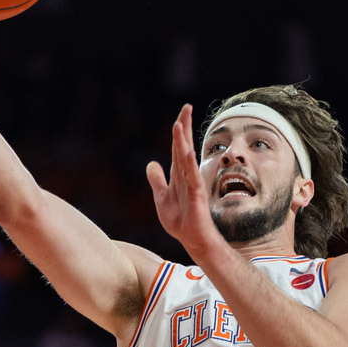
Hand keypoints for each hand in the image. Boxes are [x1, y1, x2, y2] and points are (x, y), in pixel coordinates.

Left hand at [146, 104, 221, 257]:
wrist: (191, 238)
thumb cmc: (180, 220)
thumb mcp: (161, 197)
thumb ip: (157, 180)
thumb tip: (151, 163)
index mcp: (178, 174)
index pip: (177, 147)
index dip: (179, 131)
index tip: (182, 113)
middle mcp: (186, 175)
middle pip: (184, 147)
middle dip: (184, 127)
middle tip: (186, 107)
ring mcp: (192, 184)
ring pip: (186, 158)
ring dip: (183, 141)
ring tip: (180, 123)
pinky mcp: (196, 195)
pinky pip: (191, 176)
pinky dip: (188, 163)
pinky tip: (186, 151)